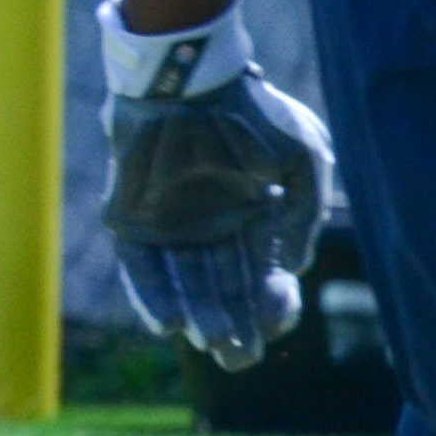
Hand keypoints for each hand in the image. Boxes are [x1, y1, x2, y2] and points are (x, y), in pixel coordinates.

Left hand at [98, 0, 334, 367]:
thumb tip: (289, 271)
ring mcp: (172, 225)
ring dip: (200, 317)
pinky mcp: (132, 217)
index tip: (274, 319)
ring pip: (186, 285)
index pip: (264, 279)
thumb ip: (302, 218)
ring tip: (213, 345)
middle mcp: (214, 230)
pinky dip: (153, 294)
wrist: (193, 76)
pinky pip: (141, 266)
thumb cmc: (255, 113)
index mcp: (255, 221)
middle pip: (224, 291)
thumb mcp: (303, 161)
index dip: (270, 304)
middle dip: (233, 328)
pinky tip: (168, 325)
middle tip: (240, 359)